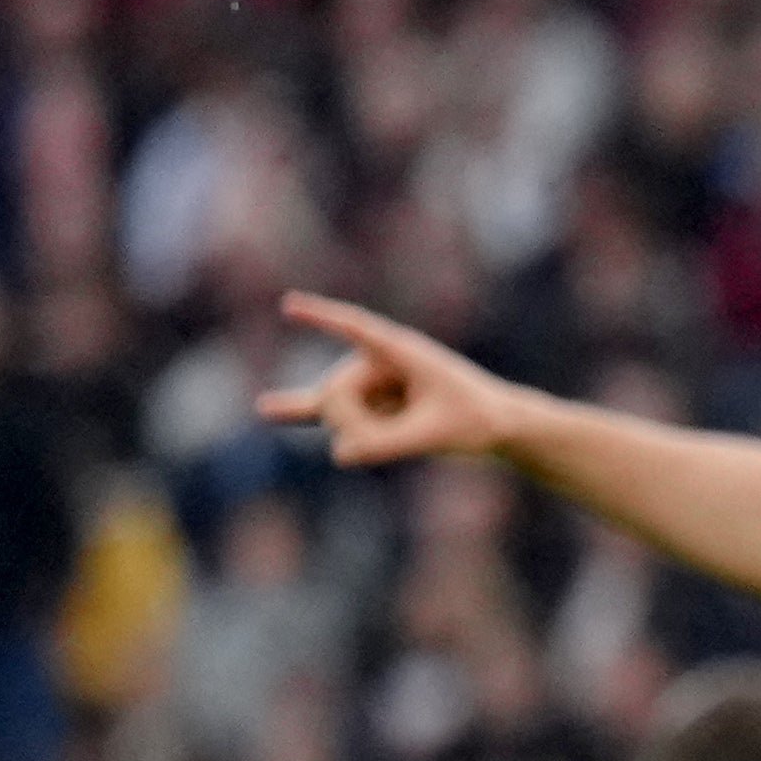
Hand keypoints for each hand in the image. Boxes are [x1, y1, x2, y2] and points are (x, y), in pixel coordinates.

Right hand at [264, 292, 535, 470]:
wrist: (496, 424)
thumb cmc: (475, 420)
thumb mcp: (435, 436)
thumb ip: (387, 446)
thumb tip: (340, 455)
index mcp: (400, 350)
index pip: (355, 329)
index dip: (323, 318)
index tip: (290, 305)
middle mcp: (377, 361)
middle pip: (334, 395)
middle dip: (352, 424)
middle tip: (392, 443)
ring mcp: (368, 384)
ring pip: (335, 415)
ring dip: (361, 434)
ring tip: (406, 431)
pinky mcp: (367, 408)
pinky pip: (324, 410)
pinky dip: (295, 411)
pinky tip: (264, 410)